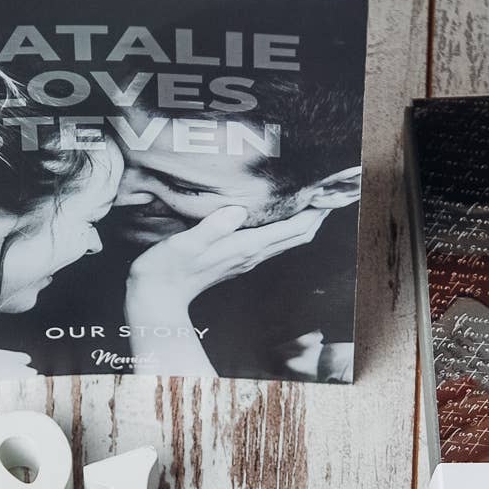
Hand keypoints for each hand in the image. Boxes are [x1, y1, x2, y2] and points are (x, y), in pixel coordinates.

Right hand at [125, 202, 329, 304]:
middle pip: (299, 235)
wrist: (157, 298)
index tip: (328, 191)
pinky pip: (274, 242)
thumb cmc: (166, 269)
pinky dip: (288, 227)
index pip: (292, 229)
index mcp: (245, 247)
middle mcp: (252, 254)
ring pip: (289, 239)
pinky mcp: (238, 259)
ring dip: (306, 221)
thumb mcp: (186, 243)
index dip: (314, 211)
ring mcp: (247, 259)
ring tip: (315, 199)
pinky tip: (285, 215)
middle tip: (331, 190)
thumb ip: (213, 227)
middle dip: (318, 214)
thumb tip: (237, 210)